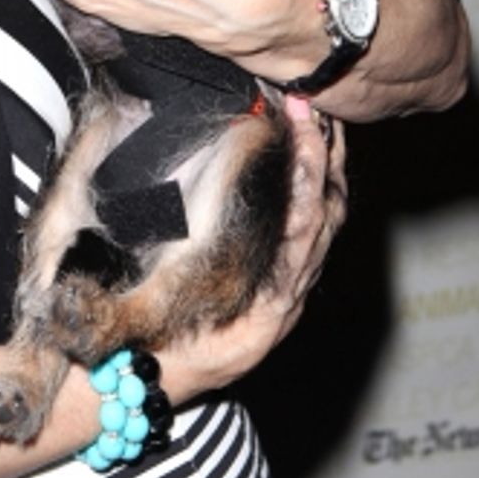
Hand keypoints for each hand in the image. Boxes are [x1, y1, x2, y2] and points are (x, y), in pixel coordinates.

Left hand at [160, 94, 347, 402]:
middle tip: (318, 102)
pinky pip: (297, 258)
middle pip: (328, 203)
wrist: (150, 375)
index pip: (312, 195)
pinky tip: (303, 186)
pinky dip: (305, 217)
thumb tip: (197, 149)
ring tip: (313, 126)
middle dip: (328, 151)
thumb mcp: (189, 250)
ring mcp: (287, 296)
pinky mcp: (273, 316)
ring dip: (318, 171)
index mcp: (278, 261)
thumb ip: (201, 209)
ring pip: (320, 224)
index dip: (317, 149)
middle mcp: (292, 277)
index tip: (311, 104)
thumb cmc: (165, 309)